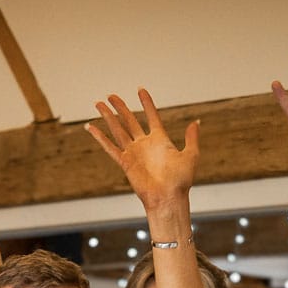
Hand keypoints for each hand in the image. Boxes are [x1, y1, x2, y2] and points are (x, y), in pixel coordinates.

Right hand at [86, 89, 199, 212]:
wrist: (168, 198)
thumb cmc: (180, 181)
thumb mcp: (191, 156)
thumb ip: (191, 138)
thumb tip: (196, 122)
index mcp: (160, 140)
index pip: (151, 116)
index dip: (146, 103)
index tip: (140, 90)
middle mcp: (144, 144)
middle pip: (129, 120)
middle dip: (120, 107)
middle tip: (111, 95)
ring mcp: (133, 152)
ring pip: (118, 130)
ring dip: (108, 116)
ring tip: (99, 104)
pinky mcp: (125, 162)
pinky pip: (110, 147)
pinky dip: (100, 138)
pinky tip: (91, 127)